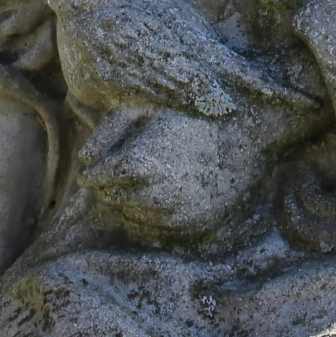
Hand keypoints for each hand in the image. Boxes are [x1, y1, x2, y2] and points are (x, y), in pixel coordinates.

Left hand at [76, 99, 298, 242]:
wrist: (251, 131)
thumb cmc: (192, 113)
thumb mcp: (146, 108)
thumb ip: (109, 131)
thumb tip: (84, 159)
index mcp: (140, 162)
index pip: (97, 179)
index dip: (94, 171)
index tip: (97, 165)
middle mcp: (156, 193)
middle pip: (111, 199)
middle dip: (110, 186)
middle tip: (119, 172)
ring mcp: (177, 212)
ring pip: (131, 216)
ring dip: (129, 201)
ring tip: (144, 180)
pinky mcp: (194, 224)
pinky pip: (157, 227)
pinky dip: (151, 214)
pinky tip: (161, 193)